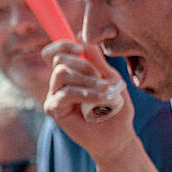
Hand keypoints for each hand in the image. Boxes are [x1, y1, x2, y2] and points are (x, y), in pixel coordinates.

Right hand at [42, 40, 137, 164]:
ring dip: (87, 80)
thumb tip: (81, 36)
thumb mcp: (109, 77)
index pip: (54, 52)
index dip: (63, 44)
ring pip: (61, 73)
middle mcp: (58, 84)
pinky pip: (65, 93)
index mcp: (69, 73)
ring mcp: (54, 96)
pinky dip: (86, 93)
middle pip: (58, 59)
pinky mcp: (54, 110)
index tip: (80, 48)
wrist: (117, 135)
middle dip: (83, 64)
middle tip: (101, 79)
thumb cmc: (114, 107)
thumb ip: (96, 59)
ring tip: (105, 91)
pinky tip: (101, 99)